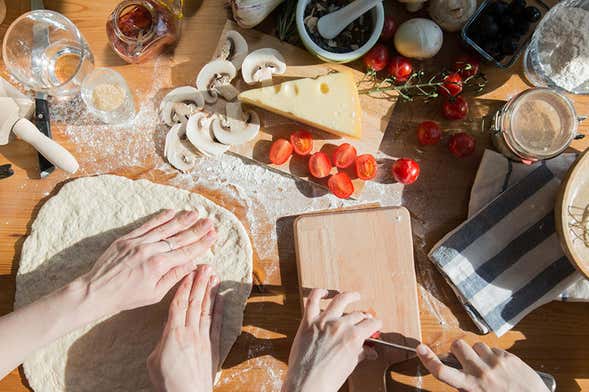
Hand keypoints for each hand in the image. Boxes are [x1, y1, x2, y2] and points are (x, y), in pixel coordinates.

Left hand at [79, 209, 216, 316]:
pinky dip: (160, 218)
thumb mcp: (154, 294)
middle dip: (197, 229)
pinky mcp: (127, 238)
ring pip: (165, 228)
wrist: (96, 291)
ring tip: (195, 213)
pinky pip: (147, 225)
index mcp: (159, 266)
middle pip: (179, 237)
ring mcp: (138, 242)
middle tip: (210, 222)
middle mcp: (150, 250)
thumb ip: (174, 277)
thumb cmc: (126, 297)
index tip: (213, 235)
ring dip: (182, 220)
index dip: (202, 243)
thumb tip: (192, 265)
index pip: (186, 251)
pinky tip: (171, 212)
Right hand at [147, 265, 222, 391]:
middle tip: (204, 265)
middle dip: (200, 282)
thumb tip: (168, 330)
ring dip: (210, 290)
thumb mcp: (155, 359)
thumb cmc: (167, 382)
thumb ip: (162, 340)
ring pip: (207, 308)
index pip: (179, 303)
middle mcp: (190, 331)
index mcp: (173, 333)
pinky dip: (219, 308)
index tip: (188, 271)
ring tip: (213, 275)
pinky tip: (221, 297)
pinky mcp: (214, 346)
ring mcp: (204, 338)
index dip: (184, 286)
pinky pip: (217, 323)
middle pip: (195, 301)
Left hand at [282, 289, 381, 391]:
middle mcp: (340, 325)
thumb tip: (370, 352)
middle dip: (364, 316)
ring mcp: (323, 321)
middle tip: (365, 318)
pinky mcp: (308, 321)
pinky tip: (324, 292)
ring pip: (340, 300)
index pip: (371, 324)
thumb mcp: (350, 364)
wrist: (308, 383)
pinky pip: (312, 301)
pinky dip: (318, 293)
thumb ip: (360, 353)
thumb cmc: (329, 378)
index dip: (376, 324)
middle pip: (357, 314)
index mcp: (353, 336)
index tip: (376, 324)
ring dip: (349, 296)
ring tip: (353, 295)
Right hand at [417, 340, 549, 391]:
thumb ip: (466, 386)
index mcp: (471, 387)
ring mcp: (495, 363)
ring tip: (488, 366)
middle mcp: (481, 373)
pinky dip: (493, 356)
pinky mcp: (508, 357)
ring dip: (478, 353)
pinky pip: (493, 348)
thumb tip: (457, 373)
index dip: (428, 359)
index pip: (443, 372)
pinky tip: (501, 368)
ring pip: (476, 345)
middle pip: (458, 346)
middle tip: (465, 359)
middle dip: (458, 350)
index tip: (420, 349)